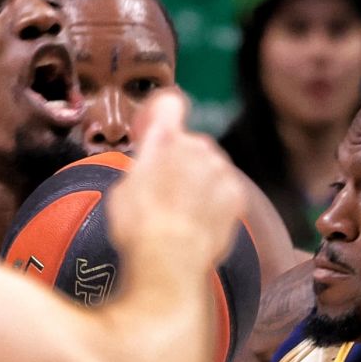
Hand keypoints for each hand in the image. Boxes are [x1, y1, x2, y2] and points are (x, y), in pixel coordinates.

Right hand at [106, 91, 244, 276]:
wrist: (171, 258)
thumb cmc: (139, 225)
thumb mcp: (123, 187)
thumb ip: (142, 164)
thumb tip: (149, 161)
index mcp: (165, 138)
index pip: (169, 103)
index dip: (162, 115)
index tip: (155, 131)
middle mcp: (198, 145)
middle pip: (191, 143)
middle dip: (180, 161)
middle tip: (165, 191)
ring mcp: (221, 169)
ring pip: (210, 167)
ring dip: (200, 182)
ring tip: (183, 213)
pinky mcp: (237, 193)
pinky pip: (226, 190)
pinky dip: (216, 202)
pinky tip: (200, 222)